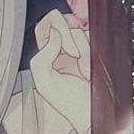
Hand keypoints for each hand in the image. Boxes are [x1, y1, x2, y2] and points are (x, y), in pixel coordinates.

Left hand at [30, 9, 90, 133]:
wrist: (90, 111)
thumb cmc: (66, 102)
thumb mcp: (45, 83)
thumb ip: (41, 58)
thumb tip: (54, 34)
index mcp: (44, 55)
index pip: (43, 26)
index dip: (51, 27)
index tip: (59, 44)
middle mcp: (59, 49)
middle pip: (63, 22)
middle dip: (70, 37)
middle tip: (74, 55)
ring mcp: (76, 49)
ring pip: (79, 31)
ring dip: (83, 49)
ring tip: (82, 70)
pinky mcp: (92, 51)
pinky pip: (92, 39)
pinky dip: (91, 54)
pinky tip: (88, 70)